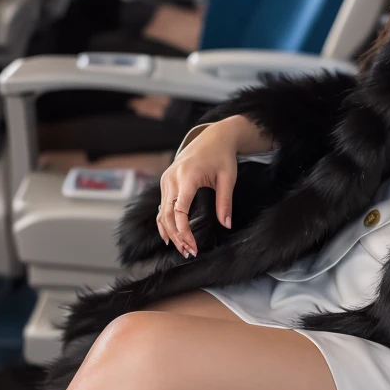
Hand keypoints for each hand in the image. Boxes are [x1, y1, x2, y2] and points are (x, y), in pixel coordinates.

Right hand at [156, 117, 246, 255]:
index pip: (178, 211)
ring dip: (169, 232)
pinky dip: (165, 221)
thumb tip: (227, 225)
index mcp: (187, 177)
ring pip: (161, 211)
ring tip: (182, 248)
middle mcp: (172, 178)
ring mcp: (166, 179)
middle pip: (166, 215)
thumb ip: (225, 202)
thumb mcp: (228, 178)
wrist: (214, 136)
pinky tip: (171, 235)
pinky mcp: (166, 181)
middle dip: (176, 237)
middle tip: (188, 252)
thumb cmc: (222, 156)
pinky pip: (162, 205)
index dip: (184, 232)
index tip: (193, 247)